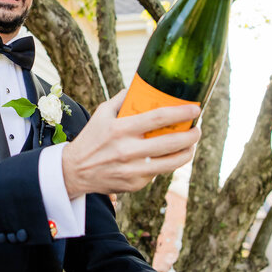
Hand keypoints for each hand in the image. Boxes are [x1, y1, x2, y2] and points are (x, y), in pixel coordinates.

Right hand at [61, 89, 200, 196]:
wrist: (74, 171)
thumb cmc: (91, 138)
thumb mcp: (102, 113)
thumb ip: (123, 99)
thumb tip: (143, 86)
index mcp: (120, 129)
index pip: (158, 118)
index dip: (181, 113)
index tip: (196, 109)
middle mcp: (127, 150)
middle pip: (171, 142)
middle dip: (191, 135)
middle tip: (198, 129)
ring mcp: (132, 170)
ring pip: (171, 162)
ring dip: (187, 152)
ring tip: (191, 145)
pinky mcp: (134, 184)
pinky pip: (157, 173)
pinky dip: (166, 164)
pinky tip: (168, 157)